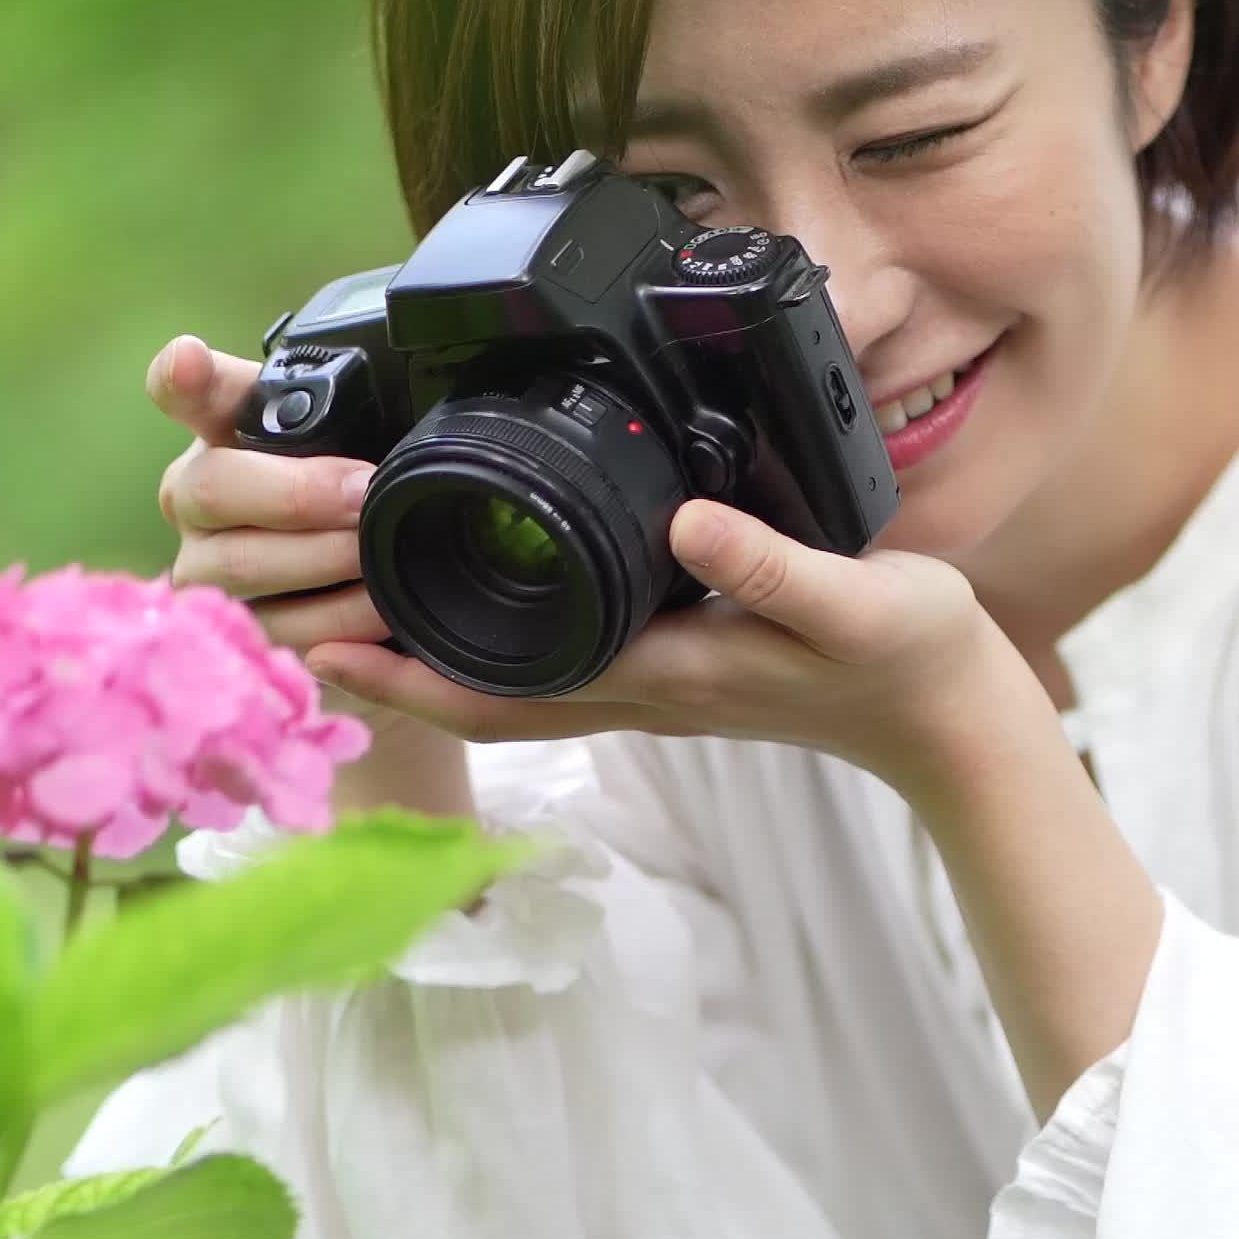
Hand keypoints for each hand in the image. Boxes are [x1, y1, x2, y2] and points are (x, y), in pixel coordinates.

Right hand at [149, 335, 383, 658]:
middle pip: (212, 489)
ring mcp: (203, 568)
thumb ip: (357, 408)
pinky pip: (276, 629)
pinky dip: (337, 619)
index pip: (185, 389)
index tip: (193, 360)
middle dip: (296, 494)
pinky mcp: (232, 634)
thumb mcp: (367, 444)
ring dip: (324, 562)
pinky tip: (377, 609)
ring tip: (381, 558)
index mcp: (221, 430)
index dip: (185, 376)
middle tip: (363, 497)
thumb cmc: (360, 499)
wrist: (372, 593)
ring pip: (243, 567)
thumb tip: (411, 366)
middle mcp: (195, 495)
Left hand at [307, 495, 1041, 808]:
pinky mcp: (677, 663)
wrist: (950, 715)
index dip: (406, 673)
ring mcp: (656, 682)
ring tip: (348, 611)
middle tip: (289, 623)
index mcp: (664, 674)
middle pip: (478, 696)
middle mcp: (641, 688)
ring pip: (510, 684)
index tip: (323, 637)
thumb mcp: (855, 600)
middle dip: (385, 669)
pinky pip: (558, 664)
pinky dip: (495, 645)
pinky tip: (472, 606)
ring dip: (428, 660)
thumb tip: (688, 522)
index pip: (503, 690)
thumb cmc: (908, 657)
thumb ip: (775, 565)